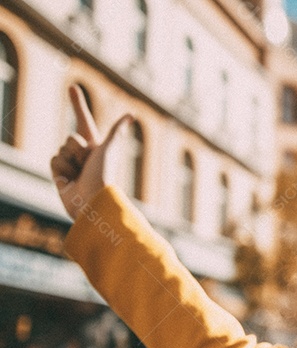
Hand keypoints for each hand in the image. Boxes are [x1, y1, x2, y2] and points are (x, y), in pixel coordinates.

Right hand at [49, 85, 131, 219]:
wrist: (91, 201)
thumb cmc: (103, 175)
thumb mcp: (109, 150)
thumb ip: (115, 132)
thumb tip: (131, 114)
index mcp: (96, 144)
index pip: (83, 118)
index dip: (78, 103)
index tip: (72, 87)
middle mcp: (83, 152)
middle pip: (70, 138)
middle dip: (77, 150)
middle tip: (87, 164)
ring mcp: (71, 162)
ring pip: (60, 150)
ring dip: (70, 161)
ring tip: (80, 175)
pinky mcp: (60, 173)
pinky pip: (53, 160)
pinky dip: (61, 169)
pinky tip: (69, 180)